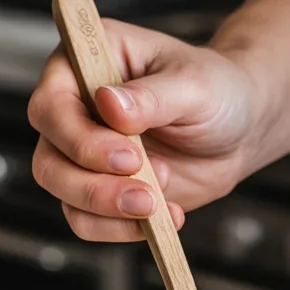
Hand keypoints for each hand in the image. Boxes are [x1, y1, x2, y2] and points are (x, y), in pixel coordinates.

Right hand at [29, 20, 260, 241]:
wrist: (240, 130)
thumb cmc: (216, 90)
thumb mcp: (194, 86)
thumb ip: (152, 97)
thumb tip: (109, 104)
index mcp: (86, 62)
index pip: (51, 105)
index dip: (80, 138)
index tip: (130, 156)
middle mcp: (74, 107)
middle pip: (49, 158)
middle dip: (95, 185)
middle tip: (147, 193)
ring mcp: (82, 152)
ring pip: (63, 194)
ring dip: (108, 209)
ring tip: (159, 204)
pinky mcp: (99, 188)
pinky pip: (86, 220)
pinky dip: (122, 228)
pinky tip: (167, 216)